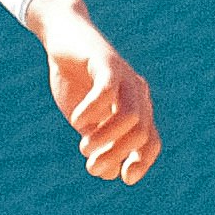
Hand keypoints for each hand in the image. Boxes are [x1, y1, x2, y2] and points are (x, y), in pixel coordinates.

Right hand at [35, 0, 158, 182]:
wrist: (62, 36)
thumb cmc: (74, 80)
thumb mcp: (86, 119)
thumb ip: (99, 141)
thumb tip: (109, 172)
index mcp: (136, 107)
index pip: (152, 141)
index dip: (143, 162)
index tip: (125, 178)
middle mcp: (137, 92)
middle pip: (141, 133)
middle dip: (118, 156)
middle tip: (92, 166)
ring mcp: (124, 76)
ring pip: (130, 117)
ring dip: (108, 139)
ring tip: (85, 147)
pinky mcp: (105, 61)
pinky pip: (107, 91)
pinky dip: (93, 110)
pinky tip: (77, 119)